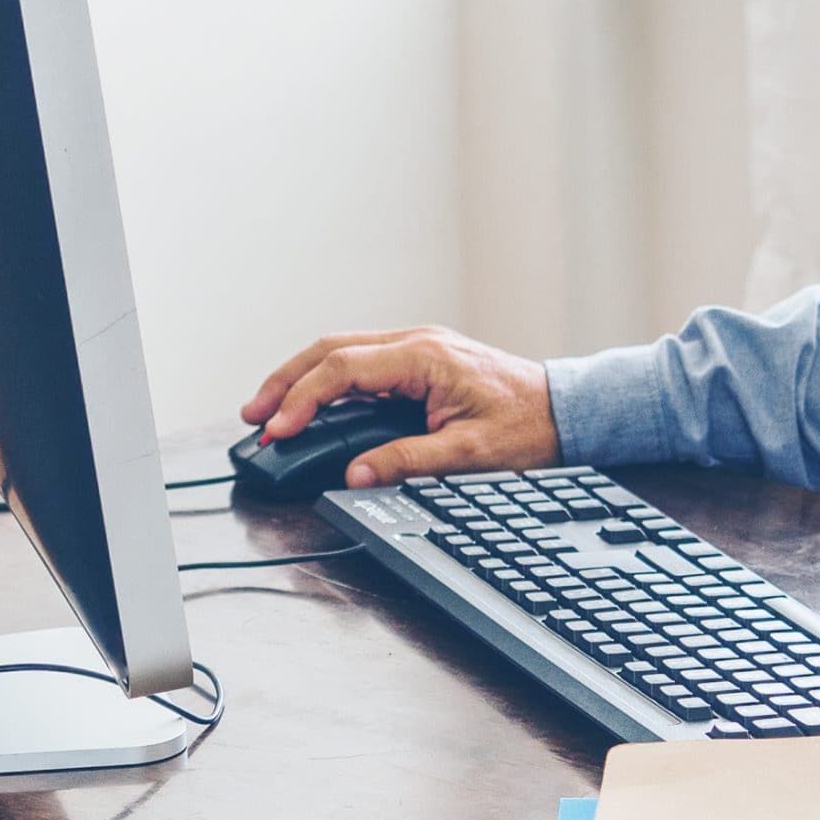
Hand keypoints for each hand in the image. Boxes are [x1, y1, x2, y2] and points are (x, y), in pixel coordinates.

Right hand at [240, 326, 561, 487]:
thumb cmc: (527, 428)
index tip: (277, 429)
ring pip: (343, 353)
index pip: (344, 369)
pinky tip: (313, 407)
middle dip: (286, 381)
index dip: (304, 399)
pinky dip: (330, 384)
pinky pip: (363, 366)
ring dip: (304, 380)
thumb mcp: (470, 455)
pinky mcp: (421, 363)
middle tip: (254, 416)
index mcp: (426, 357)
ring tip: (271, 413)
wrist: (565, 412)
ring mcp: (418, 350)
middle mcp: (418, 343)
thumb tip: (356, 476)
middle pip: (332, 350)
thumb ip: (409, 462)